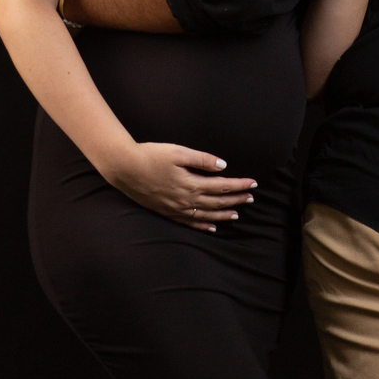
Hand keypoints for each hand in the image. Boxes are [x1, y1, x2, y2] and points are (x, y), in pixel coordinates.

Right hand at [103, 142, 255, 230]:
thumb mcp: (178, 152)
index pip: (222, 186)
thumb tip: (223, 166)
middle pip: (217, 201)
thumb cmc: (150, 156)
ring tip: (237, 214)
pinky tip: (212, 227)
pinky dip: (203, 225)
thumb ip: (202, 159)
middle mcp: (186, 200)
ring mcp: (176, 208)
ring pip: (206, 214)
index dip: (239, 185)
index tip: (253, 183)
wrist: (124, 168)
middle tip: (251, 198)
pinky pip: (189, 222)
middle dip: (236, 200)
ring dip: (223, 214)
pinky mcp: (167, 212)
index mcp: (191, 183)